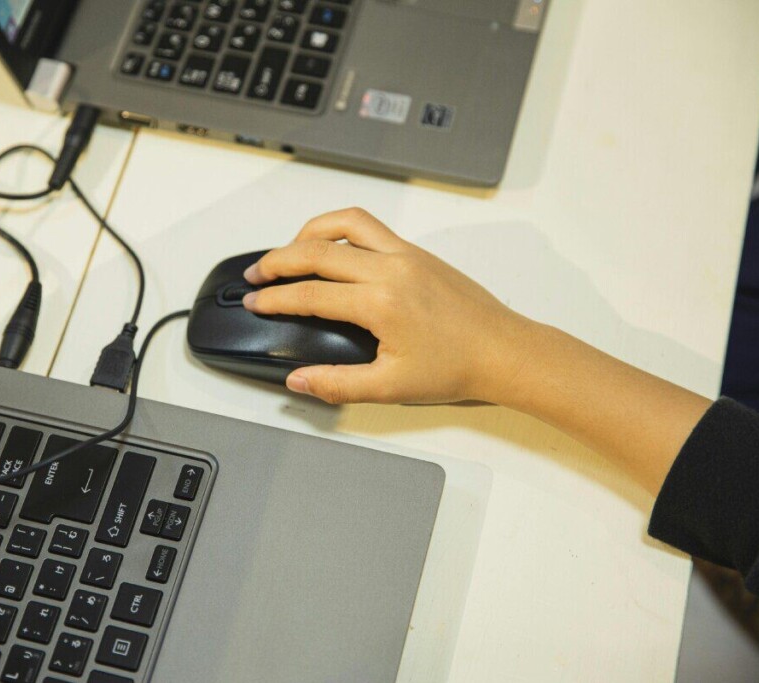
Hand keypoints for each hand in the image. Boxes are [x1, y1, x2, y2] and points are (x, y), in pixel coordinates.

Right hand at [242, 208, 534, 404]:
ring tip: (289, 250)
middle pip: (317, 251)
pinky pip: (370, 227)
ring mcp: (405, 254)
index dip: (275, 298)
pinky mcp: (416, 252)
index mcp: (381, 302)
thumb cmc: (457, 368)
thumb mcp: (390, 387)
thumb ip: (337, 384)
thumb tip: (299, 380)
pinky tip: (331, 248)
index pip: (311, 294)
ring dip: (309, 232)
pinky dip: (340, 229)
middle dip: (278, 261)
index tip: (255, 302)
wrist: (504, 352)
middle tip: (256, 275)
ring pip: (345, 224)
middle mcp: (391, 268)